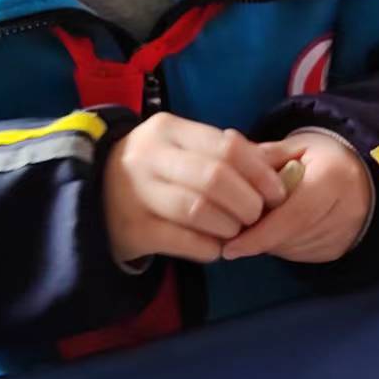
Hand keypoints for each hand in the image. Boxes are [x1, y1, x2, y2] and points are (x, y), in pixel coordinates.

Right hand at [103, 114, 288, 264]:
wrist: (93, 197)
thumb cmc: (155, 172)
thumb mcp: (185, 150)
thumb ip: (230, 155)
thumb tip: (285, 163)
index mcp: (169, 130)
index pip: (227, 146)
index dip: (260, 172)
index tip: (277, 193)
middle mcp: (149, 156)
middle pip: (215, 177)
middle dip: (247, 202)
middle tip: (256, 217)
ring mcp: (137, 193)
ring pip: (199, 210)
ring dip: (229, 226)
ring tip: (234, 231)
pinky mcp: (133, 229)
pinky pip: (183, 241)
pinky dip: (208, 248)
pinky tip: (214, 248)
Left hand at [221, 130, 373, 263]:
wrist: (358, 174)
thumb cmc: (319, 158)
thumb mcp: (293, 148)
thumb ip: (262, 157)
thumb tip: (226, 157)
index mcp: (334, 177)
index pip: (294, 216)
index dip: (260, 235)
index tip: (229, 246)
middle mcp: (347, 209)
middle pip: (291, 237)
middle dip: (259, 238)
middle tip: (234, 234)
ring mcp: (345, 233)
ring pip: (293, 249)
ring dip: (269, 242)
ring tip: (260, 222)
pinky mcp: (339, 249)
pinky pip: (301, 255)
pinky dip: (282, 246)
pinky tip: (278, 229)